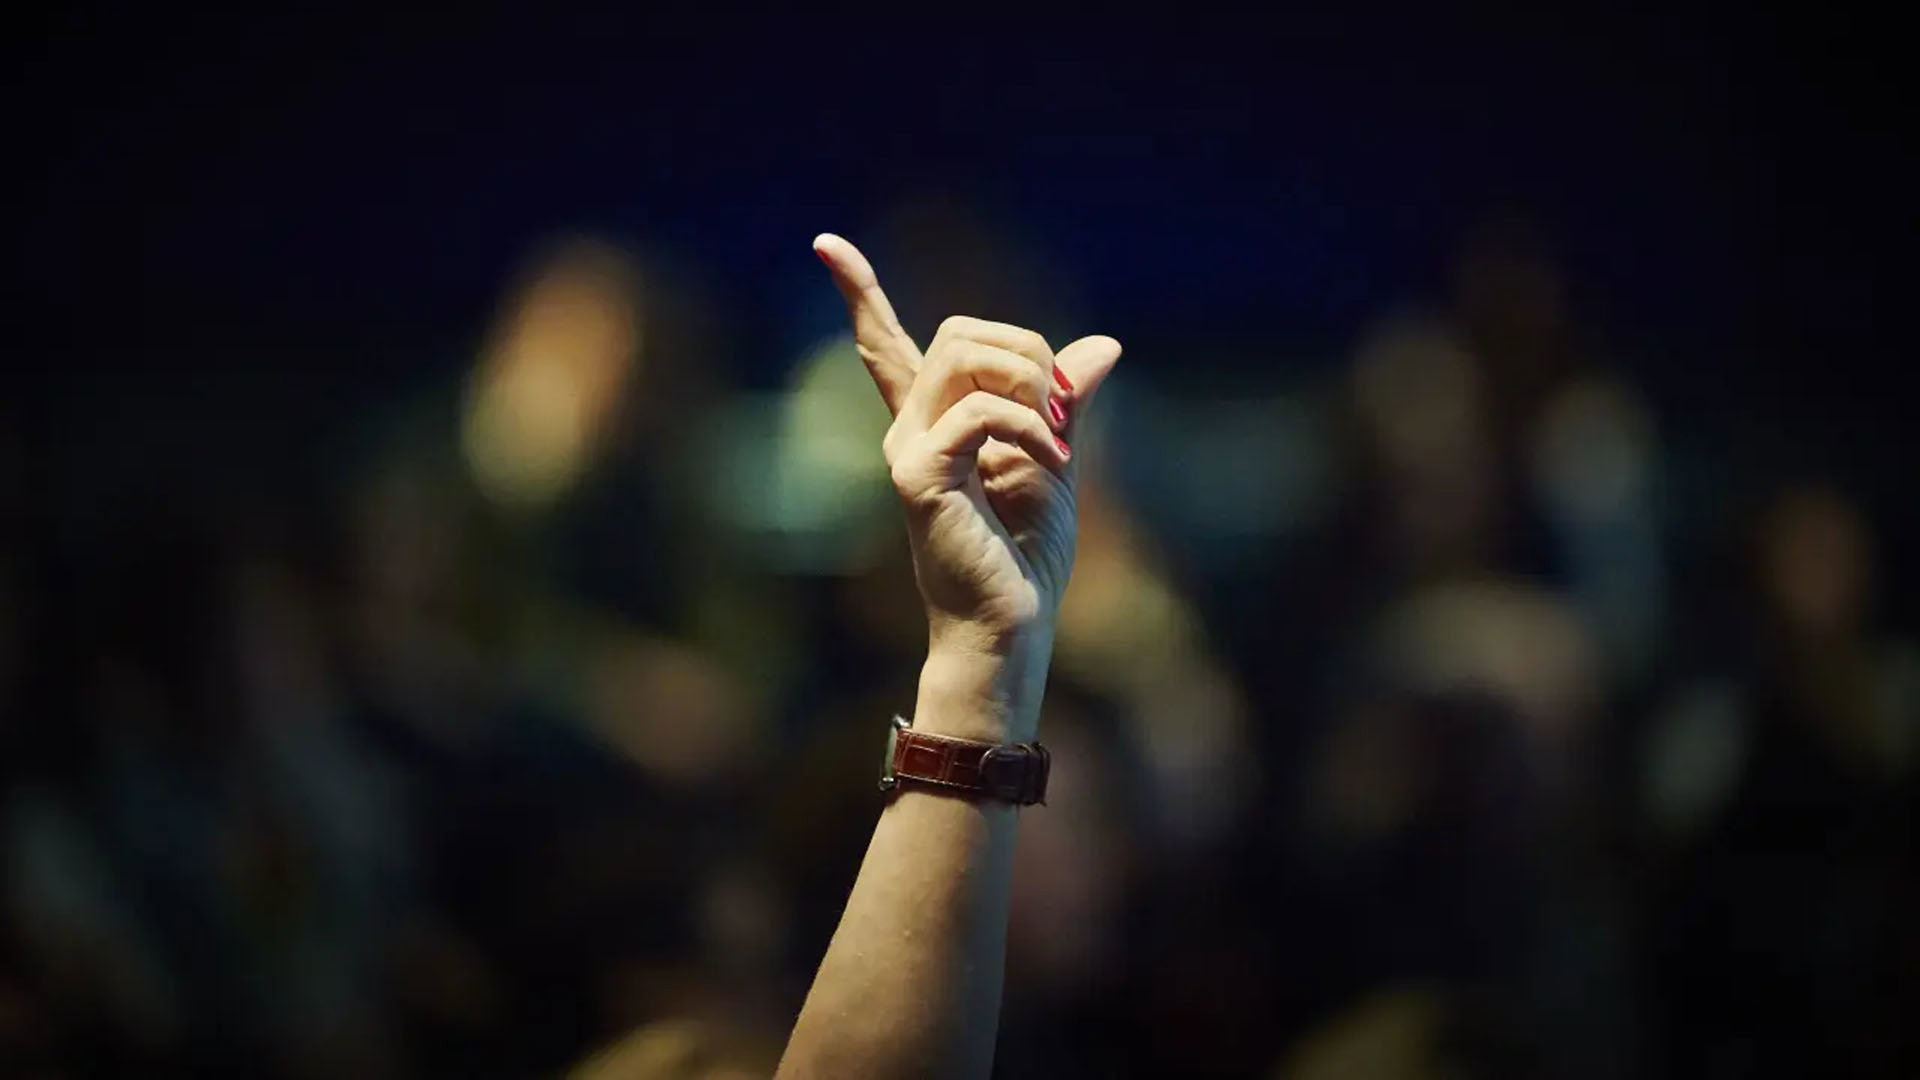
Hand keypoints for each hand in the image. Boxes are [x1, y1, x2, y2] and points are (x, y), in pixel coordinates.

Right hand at [814, 233, 1119, 739]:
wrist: (1012, 626)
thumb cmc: (1027, 558)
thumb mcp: (1058, 461)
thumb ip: (1066, 403)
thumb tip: (1103, 348)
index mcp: (933, 424)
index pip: (887, 346)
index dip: (858, 292)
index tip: (826, 243)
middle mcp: (908, 429)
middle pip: (956, 332)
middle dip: (1025, 348)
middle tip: (1062, 409)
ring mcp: (906, 450)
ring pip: (962, 354)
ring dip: (1031, 381)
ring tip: (1058, 438)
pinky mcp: (919, 474)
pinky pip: (980, 409)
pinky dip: (1032, 426)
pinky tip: (1053, 465)